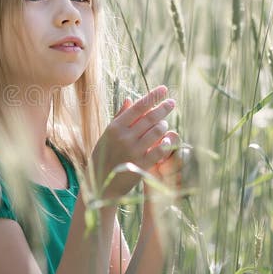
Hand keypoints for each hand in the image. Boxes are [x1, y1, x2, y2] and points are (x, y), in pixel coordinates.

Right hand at [90, 86, 175, 200]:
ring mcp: (133, 151)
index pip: (138, 107)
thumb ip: (119, 117)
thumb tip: (130, 99)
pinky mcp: (141, 165)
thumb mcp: (107, 135)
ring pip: (157, 131)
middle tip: (172, 103)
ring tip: (163, 125)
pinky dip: (166, 143)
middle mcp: (124, 137)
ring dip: (163, 126)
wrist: (100, 184)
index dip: (153, 96)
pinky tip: (168, 140)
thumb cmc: (104, 156)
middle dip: (163, 108)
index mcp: (115, 127)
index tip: (163, 89)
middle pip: (150, 117)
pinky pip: (160, 150)